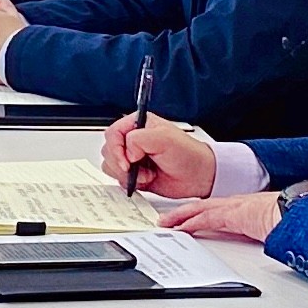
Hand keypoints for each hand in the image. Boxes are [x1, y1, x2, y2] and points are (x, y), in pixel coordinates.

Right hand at [101, 113, 217, 199]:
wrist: (199, 176)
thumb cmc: (188, 154)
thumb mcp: (164, 138)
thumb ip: (139, 139)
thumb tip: (127, 152)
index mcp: (137, 124)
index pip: (112, 133)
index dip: (116, 148)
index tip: (128, 161)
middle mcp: (132, 140)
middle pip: (108, 150)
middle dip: (121, 163)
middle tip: (137, 168)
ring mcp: (132, 158)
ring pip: (110, 166)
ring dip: (127, 174)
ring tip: (146, 174)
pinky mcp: (134, 174)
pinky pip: (119, 179)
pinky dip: (130, 183)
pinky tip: (146, 180)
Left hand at [159, 192, 284, 244]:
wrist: (299, 214)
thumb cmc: (294, 220)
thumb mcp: (277, 228)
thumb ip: (270, 234)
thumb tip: (276, 243)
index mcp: (249, 207)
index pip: (220, 209)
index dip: (204, 212)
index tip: (193, 218)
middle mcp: (239, 204)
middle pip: (205, 206)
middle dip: (186, 212)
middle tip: (170, 219)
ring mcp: (234, 208)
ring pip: (200, 210)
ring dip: (181, 217)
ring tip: (167, 223)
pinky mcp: (231, 215)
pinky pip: (205, 218)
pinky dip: (190, 223)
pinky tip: (179, 228)